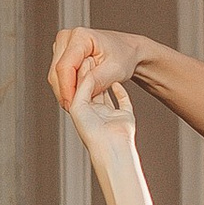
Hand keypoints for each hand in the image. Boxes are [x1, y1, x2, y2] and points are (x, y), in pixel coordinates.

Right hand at [49, 25, 151, 111]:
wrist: (127, 51)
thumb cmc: (123, 55)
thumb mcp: (115, 70)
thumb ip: (98, 80)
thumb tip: (82, 92)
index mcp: (80, 36)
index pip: (65, 67)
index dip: (67, 88)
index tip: (73, 104)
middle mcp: (67, 38)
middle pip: (56, 72)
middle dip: (66, 92)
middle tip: (79, 105)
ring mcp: (63, 46)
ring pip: (55, 76)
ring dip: (66, 91)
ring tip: (83, 98)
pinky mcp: (62, 55)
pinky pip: (58, 76)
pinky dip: (67, 88)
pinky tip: (79, 93)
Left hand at [62, 52, 143, 167]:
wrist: (111, 146)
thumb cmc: (92, 131)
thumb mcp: (80, 105)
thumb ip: (83, 87)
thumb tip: (88, 71)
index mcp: (82, 112)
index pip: (79, 89)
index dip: (80, 74)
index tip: (82, 59)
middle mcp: (95, 113)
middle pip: (92, 89)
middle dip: (92, 75)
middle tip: (94, 58)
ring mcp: (110, 114)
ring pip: (106, 93)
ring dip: (105, 80)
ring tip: (104, 64)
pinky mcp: (124, 115)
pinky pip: (122, 99)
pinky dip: (120, 90)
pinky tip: (117, 81)